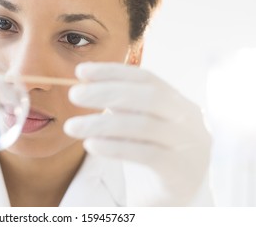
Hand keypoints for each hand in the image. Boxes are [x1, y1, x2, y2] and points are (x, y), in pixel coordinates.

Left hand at [64, 62, 210, 205]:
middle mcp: (186, 117)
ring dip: (101, 123)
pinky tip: (90, 144)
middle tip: (73, 94)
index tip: (81, 70)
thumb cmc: (158, 148)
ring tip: (71, 126)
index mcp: (176, 100)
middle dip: (106, 92)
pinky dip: (114, 147)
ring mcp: (187, 143)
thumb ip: (123, 104)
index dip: (112, 71)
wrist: (186, 189)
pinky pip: (144, 154)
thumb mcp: (143, 121)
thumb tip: (87, 84)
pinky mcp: (179, 170)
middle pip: (146, 96)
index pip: (145, 77)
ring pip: (142, 126)